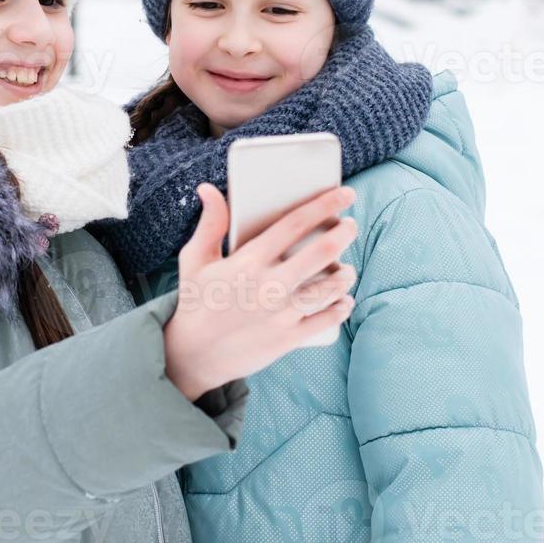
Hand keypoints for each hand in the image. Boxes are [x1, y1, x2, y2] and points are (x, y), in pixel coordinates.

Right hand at [163, 183, 358, 401]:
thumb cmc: (196, 301)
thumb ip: (210, 223)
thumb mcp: (195, 259)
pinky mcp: (287, 338)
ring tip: (348, 268)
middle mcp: (269, 284)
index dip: (325, 205)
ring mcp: (281, 313)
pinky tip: (345, 300)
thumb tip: (208, 187)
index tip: (345, 194)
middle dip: (344, 234)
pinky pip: (325, 320)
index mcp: (249, 260)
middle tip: (351, 226)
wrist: (192, 355)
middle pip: (321, 252)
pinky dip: (341, 308)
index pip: (294, 223)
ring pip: (330, 287)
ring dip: (346, 274)